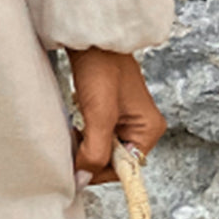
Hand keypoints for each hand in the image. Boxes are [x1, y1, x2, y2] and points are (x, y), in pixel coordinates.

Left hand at [66, 45, 167, 188]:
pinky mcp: (111, 112)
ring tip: (71, 136)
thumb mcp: (99, 115)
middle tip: (71, 150)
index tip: (77, 172)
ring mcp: (126, 119)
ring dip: (85, 146)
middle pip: (114, 159)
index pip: (124, 168)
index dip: (99, 172)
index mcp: (148, 130)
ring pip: (103, 147)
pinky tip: (74, 127)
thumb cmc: (101, 68)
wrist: (90, 40)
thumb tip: (83, 178)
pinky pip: (97, 134)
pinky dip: (84, 135)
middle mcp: (141, 127)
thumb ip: (94, 150)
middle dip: (91, 157)